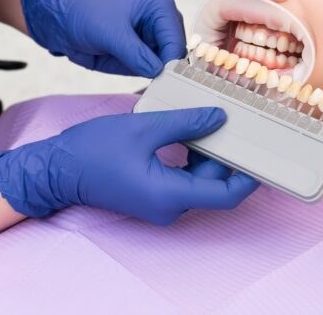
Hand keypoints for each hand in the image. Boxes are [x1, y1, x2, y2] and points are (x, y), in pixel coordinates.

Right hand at [0, 107, 259, 224]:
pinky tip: (192, 129)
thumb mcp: (143, 127)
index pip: (225, 194)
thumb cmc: (93, 151)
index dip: (249, 177)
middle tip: (243, 125)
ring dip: (209, 153)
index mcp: (170, 195)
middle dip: (229, 155)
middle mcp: (169, 206)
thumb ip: (185, 123)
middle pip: (214, 184)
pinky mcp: (152, 193)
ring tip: (219, 120)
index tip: (264, 154)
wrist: (58, 168)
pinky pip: (182, 177)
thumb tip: (218, 117)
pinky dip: (191, 156)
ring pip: (199, 179)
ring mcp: (160, 202)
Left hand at [19, 0, 185, 76]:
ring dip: (165, 81)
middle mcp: (163, 24)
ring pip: (170, 68)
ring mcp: (155, 42)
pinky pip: (157, 75)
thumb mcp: (111, 34)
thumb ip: (135, 53)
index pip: (176, 41)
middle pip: (178, 55)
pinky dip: (155, 84)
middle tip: (163, 90)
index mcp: (161, 8)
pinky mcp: (146, 58)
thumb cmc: (87, 17)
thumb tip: (158, 72)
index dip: (171, 62)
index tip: (163, 81)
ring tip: (158, 92)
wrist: (65, 23)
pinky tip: (151, 91)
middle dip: (171, 73)